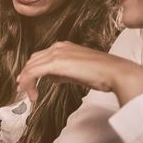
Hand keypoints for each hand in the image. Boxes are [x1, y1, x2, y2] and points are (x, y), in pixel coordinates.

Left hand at [16, 41, 142, 104]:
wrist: (116, 73)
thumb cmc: (102, 74)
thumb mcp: (78, 71)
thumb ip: (63, 72)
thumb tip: (51, 77)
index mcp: (63, 47)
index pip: (40, 58)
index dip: (31, 71)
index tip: (29, 85)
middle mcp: (58, 47)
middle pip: (32, 61)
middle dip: (26, 77)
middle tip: (26, 92)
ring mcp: (57, 53)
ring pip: (31, 67)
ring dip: (27, 82)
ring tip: (30, 96)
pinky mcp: (57, 63)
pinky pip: (34, 72)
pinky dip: (28, 82)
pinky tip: (32, 93)